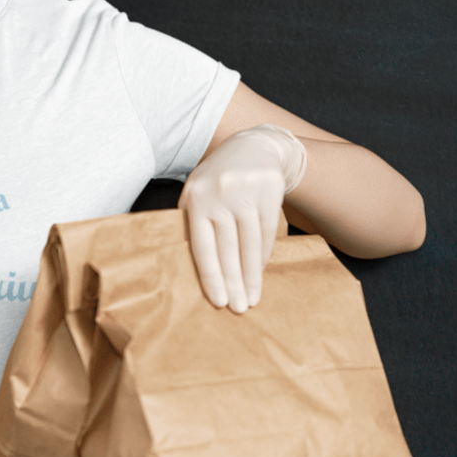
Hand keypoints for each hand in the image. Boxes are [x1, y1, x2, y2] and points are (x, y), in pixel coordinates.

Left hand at [178, 124, 306, 313]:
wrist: (253, 146)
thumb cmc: (217, 178)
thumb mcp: (197, 192)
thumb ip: (192, 221)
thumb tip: (186, 263)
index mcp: (196, 199)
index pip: (202, 245)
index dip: (211, 275)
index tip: (218, 301)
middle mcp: (220, 196)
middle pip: (227, 249)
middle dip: (233, 282)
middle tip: (239, 310)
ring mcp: (246, 193)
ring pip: (250, 244)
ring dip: (251, 276)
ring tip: (252, 299)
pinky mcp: (269, 193)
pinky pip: (267, 233)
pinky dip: (264, 257)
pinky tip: (260, 274)